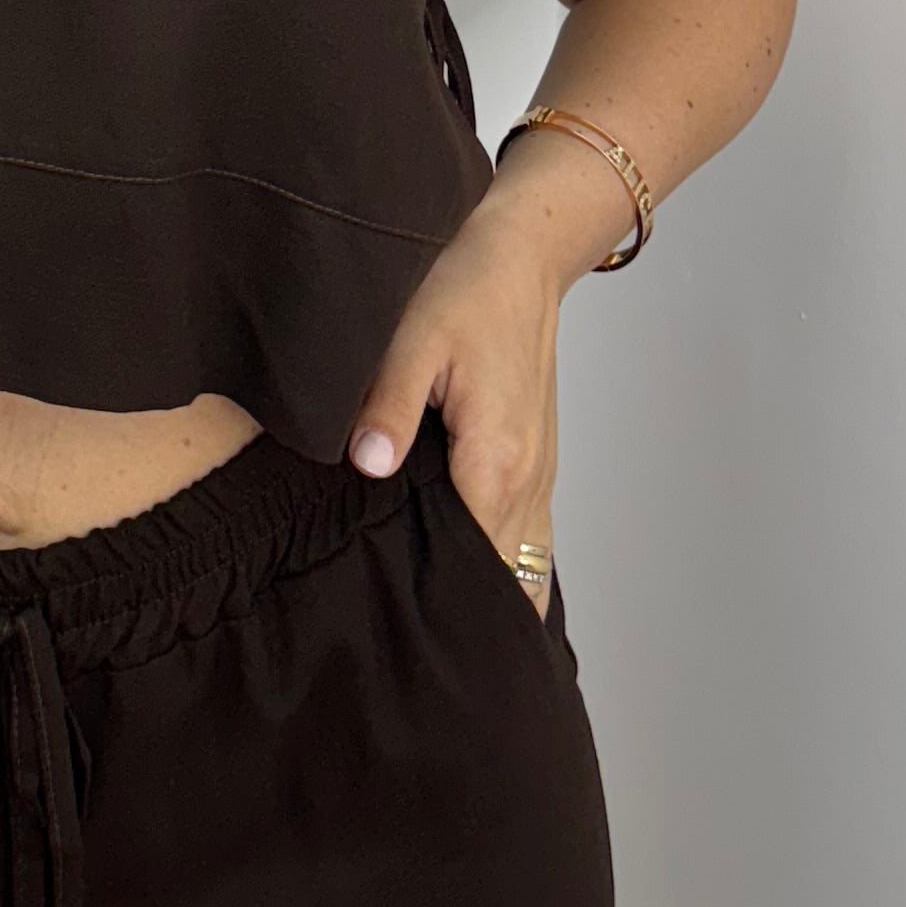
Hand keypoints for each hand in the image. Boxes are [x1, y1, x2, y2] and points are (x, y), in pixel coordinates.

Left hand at [342, 228, 562, 613]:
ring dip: (492, 593)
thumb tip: (367, 467)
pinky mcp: (534, 461)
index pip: (477, 565)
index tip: (407, 633)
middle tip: (416, 650)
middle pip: (507, 577)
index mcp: (496, 461)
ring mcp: (538, 473)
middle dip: (467, 612)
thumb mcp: (411, 341)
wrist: (520, 255)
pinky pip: (529, 534)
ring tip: (442, 631)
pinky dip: (507, 564)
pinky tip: (469, 579)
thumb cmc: (465, 291)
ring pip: (525, 563)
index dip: (442, 602)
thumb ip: (388, 408)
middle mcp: (527, 480)